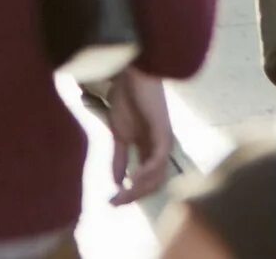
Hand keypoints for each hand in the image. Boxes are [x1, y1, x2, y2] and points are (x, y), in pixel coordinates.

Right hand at [102, 69, 175, 204]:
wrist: (131, 72)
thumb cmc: (126, 98)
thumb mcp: (119, 134)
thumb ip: (118, 158)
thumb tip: (116, 182)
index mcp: (150, 150)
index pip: (146, 181)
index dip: (131, 194)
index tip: (112, 202)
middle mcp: (160, 150)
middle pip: (153, 183)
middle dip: (134, 196)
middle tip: (115, 203)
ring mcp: (163, 142)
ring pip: (157, 175)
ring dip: (139, 188)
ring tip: (121, 195)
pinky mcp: (163, 133)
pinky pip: (158, 159)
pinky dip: (147, 171)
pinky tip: (134, 179)